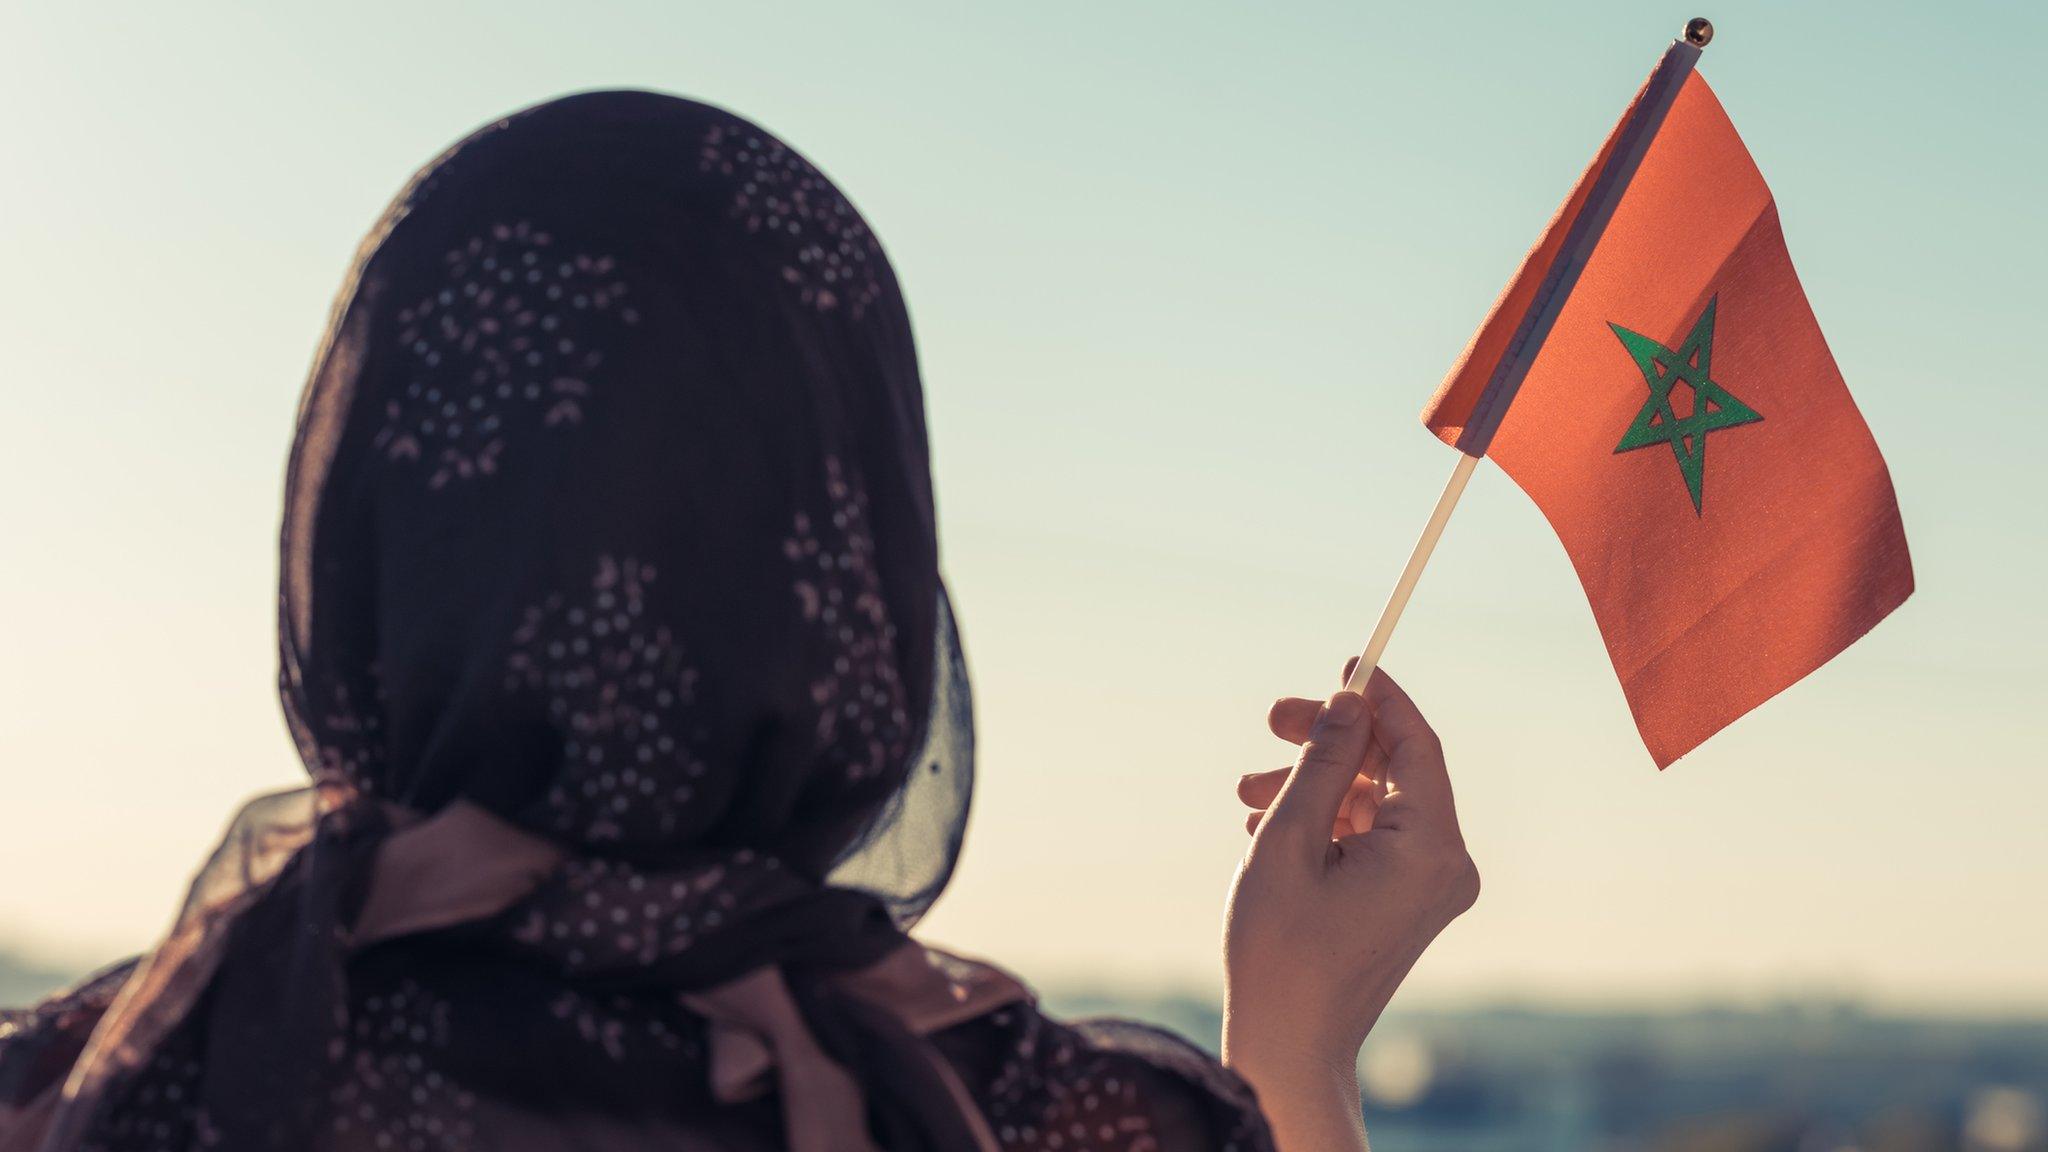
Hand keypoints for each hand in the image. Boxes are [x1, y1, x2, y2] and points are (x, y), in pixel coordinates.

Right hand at [1221, 665, 1477, 1147]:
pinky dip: (1326, 822)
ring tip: (1245, 794)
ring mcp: (1431, 889)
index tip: (1345, 660)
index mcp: (1429, 848)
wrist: (1290, 1046)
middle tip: (1271, 722)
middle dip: (1330, 743)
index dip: (1378, 697)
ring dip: (1314, 786)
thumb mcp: (1289, 839)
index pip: (1415, 744)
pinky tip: (1266, 828)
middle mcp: (1446, 866)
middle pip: (1394, 769)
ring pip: (1376, 803)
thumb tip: (1348, 701)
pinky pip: (1374, 838)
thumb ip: (1323, 762)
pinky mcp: (1409, 904)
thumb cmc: (1282, 949)